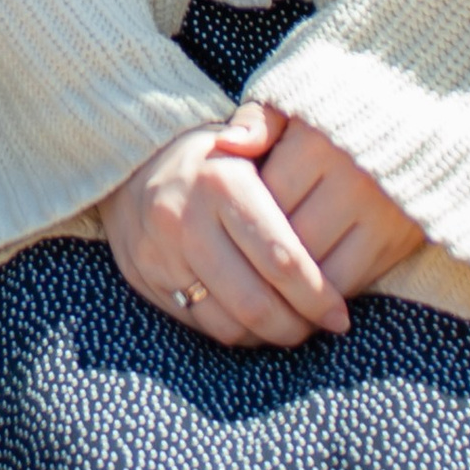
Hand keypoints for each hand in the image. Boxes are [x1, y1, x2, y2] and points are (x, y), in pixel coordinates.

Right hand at [101, 107, 350, 349]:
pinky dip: (232, 332)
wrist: (130, 162)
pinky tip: (252, 321)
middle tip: (318, 327)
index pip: (281, 258)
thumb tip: (321, 149)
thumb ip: (280, 137)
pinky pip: (197, 324)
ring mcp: (159, 253)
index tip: (340, 314)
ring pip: (226, 322)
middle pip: (255, 301)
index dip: (317, 296)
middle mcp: (185, 219)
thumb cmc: (212, 156)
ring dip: (265, 336)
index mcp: (222, 183)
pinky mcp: (143, 277)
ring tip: (289, 326)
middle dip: (295, 325)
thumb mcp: (246, 134)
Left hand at [246, 109, 422, 299]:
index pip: (266, 200)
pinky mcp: (398, 239)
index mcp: (317, 145)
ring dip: (293, 283)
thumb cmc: (342, 118)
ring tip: (272, 285)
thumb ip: (260, 121)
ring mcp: (378, 213)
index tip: (235, 225)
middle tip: (245, 266)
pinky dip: (326, 291)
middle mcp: (350, 180)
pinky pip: (351, 280)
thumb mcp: (299, 104)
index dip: (246, 218)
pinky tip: (309, 288)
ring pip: (318, 268)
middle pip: (290, 239)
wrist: (422, 127)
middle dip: (264, 257)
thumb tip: (226, 144)